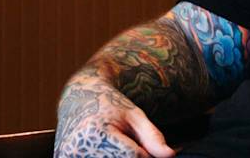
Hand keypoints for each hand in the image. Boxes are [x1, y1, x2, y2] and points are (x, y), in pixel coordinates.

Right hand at [54, 72, 175, 157]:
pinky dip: (107, 157)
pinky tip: (104, 148)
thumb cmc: (111, 106)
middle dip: (131, 156)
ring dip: (118, 156)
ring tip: (114, 143)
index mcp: (97, 133)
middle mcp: (78, 150)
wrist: (78, 98)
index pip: (134, 157)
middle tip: (127, 141)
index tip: (141, 142)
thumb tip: (171, 156)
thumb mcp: (135, 116)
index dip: (144, 153)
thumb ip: (153, 137)